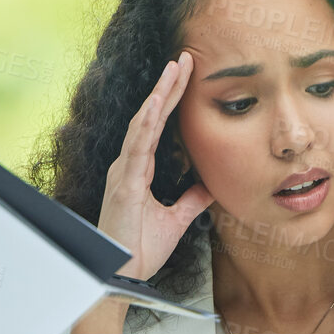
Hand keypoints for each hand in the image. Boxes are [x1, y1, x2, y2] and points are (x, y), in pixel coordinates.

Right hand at [95, 51, 214, 280]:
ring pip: (142, 124)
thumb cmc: (140, 249)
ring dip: (158, 95)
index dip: (170, 99)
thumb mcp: (175, 220)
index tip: (185, 75)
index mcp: (138, 170)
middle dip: (167, 86)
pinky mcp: (124, 185)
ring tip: (173, 69)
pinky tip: (155, 105)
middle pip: (149, 116)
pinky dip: (145, 125)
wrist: (123, 275)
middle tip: (184, 58)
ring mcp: (124, 173)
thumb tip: (209, 185)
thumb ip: (191, 200)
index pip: (157, 126)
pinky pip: (135, 148)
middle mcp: (128, 165)